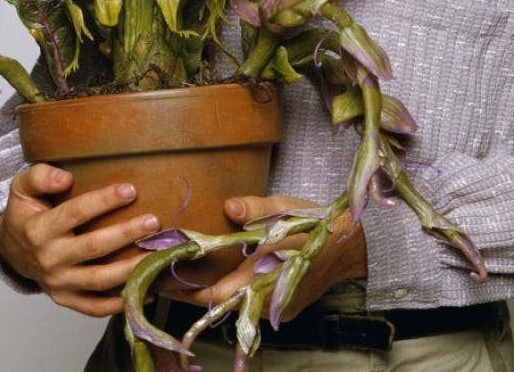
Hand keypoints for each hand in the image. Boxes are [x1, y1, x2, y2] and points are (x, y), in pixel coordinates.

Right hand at [0, 163, 158, 316]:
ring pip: (98, 279)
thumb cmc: (26, 213)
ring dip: (130, 269)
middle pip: (93, 247)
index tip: (130, 190)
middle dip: (125, 234)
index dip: (104, 201)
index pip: (76, 213)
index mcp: (39, 229)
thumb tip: (65, 179)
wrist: (11, 250)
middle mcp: (49, 259)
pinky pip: (93, 307)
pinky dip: (119, 303)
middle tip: (153, 222)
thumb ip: (40, 177)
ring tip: (156, 255)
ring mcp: (58, 283)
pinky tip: (145, 291)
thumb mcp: (22, 188)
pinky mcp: (66, 299)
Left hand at [171, 194, 367, 320]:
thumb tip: (229, 207)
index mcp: (264, 279)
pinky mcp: (280, 304)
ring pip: (233, 302)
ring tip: (183, 269)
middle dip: (191, 288)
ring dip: (210, 288)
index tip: (160, 280)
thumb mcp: (287, 209)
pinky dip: (232, 287)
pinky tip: (221, 270)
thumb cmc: (319, 224)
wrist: (353, 246)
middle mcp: (266, 301)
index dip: (185, 290)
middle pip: (219, 301)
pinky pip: (249, 300)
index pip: (214, 295)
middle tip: (161, 273)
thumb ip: (257, 210)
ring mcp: (274, 306)